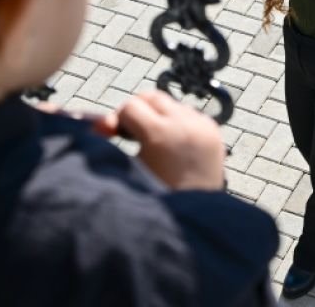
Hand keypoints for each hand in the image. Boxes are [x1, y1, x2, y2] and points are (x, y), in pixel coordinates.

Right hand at [98, 90, 225, 191]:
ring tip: (153, 142)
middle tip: (130, 131)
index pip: (130, 106)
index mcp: (159, 133)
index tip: (113, 134)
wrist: (194, 217)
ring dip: (158, 116)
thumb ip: (112, 143)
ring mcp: (201, 125)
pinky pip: (190, 114)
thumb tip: (100, 123)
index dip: (118, 119)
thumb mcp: (129, 169)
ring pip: (171, 104)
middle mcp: (183, 123)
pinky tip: (173, 145)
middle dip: (138, 110)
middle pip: (152, 97)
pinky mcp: (213, 131)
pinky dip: (178, 123)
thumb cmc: (155, 199)